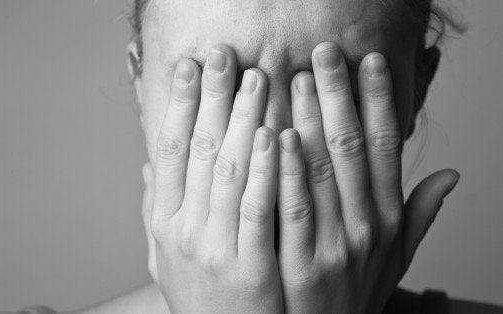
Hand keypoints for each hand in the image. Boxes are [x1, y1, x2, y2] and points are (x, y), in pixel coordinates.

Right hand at [146, 45, 283, 312]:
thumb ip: (157, 210)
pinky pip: (257, 210)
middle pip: (198, 152)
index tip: (189, 67)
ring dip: (241, 121)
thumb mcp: (165, 255)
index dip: (177, 105)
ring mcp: (215, 250)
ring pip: (227, 172)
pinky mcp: (249, 269)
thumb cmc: (199, 296)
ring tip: (256, 80)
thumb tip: (147, 168)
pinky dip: (263, 170)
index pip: (169, 151)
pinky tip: (274, 134)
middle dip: (212, 99)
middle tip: (226, 56)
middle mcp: (184, 231)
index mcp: (165, 222)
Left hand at [276, 42, 459, 312]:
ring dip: (307, 120)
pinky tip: (273, 135)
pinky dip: (282, 170)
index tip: (369, 61)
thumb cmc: (354, 294)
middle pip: (350, 149)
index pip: (385, 147)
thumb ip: (420, 216)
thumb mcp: (396, 259)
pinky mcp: (297, 265)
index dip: (380, 101)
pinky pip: (288, 210)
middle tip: (323, 52)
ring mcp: (331, 247)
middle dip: (337, 95)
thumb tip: (452, 176)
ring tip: (292, 77)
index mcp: (387, 218)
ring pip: (318, 171)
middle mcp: (364, 228)